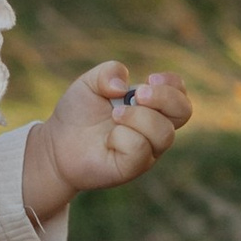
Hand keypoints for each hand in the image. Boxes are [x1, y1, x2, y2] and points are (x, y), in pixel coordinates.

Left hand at [22, 64, 193, 225]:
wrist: (56, 143)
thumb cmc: (78, 114)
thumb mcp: (89, 83)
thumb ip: (108, 72)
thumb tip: (124, 86)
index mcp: (151, 107)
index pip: (180, 95)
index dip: (173, 85)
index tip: (150, 78)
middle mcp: (154, 130)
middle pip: (184, 112)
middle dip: (164, 97)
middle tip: (137, 94)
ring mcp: (146, 151)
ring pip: (164, 133)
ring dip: (139, 117)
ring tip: (115, 115)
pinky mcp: (132, 168)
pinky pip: (140, 150)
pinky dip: (122, 137)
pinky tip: (107, 139)